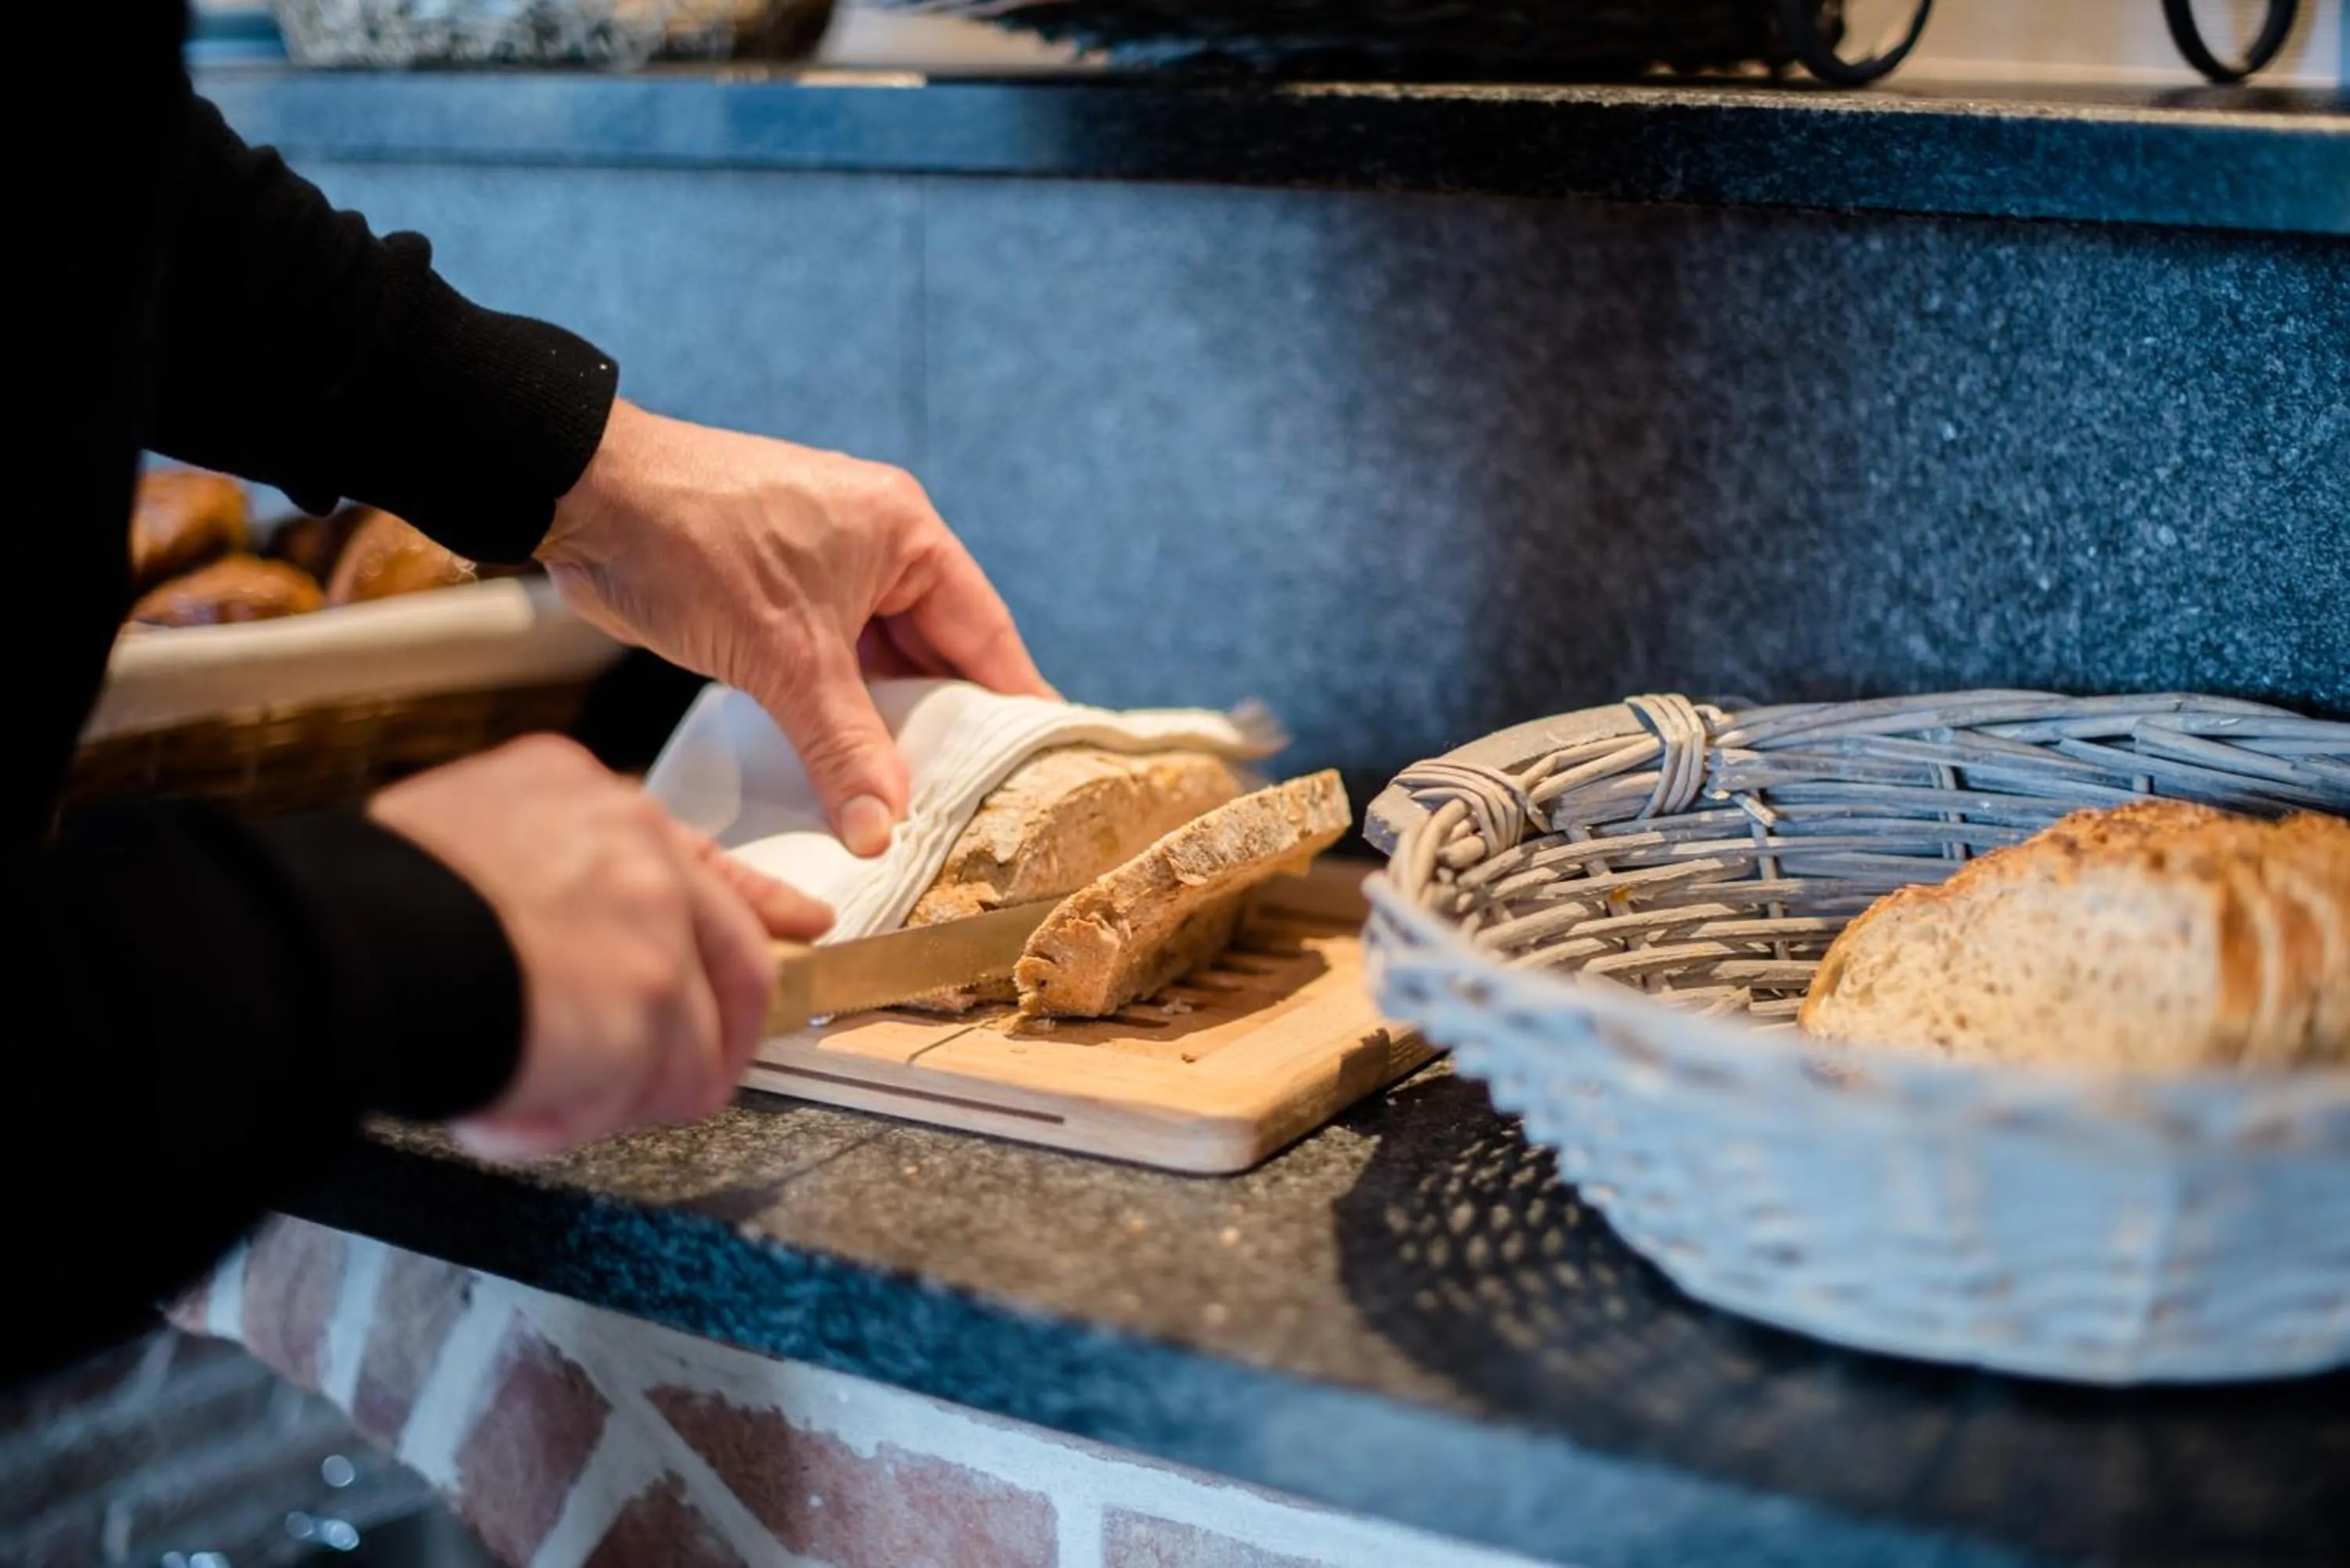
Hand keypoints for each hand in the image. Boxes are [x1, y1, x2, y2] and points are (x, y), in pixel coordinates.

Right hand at [369, 736, 832, 1159]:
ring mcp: (656, 919)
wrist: (339, 945)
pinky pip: (655, 1092)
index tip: (797, 924)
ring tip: (534, 1100)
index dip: (754, 905)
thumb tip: (552, 948)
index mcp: (583, 795)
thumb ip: (534, 880)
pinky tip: (517, 1112)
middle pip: (737, 955)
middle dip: (716, 1035)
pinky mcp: (655, 999)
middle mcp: (638, 841)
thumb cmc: (366, 913)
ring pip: (695, 1042)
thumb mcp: (458, 846)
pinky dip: (582, 1122)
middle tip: (679, 1082)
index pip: (697, 856)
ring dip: (619, 1092)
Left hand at [541, 400, 1055, 855]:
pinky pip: (831, 664)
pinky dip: (839, 712)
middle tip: (975, 801)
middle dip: (945, 725)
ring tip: (913, 800)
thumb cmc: (692, 542)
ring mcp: (826, 568)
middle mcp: (877, 543)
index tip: (1043, 765)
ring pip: (879, 663)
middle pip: (937, 651)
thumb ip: (842, 746)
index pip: (985, 632)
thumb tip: (885, 829)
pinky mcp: (778, 594)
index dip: (1014, 701)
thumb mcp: (783, 657)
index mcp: (905, 532)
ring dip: (886, 724)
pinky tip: (847, 767)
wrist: (582, 498)